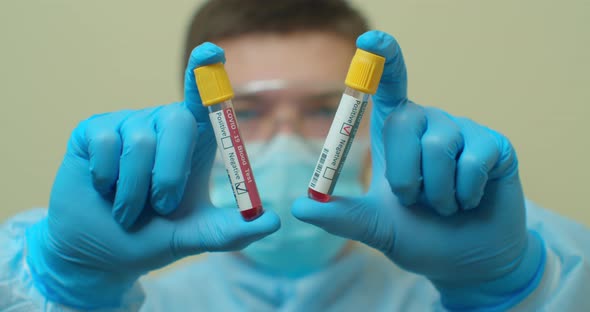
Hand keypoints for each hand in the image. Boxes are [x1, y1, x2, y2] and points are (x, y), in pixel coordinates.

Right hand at [25, 43, 279, 308]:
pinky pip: (105, 145)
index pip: (204, 97)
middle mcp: (163, 124)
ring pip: (139, 142)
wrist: (103, 251)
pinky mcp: (93, 130)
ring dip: (135, 191)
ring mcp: (127, 124)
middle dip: (171, 174)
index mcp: (194, 141)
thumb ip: (231, 230)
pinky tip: (104, 190)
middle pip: (176, 120)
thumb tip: (273, 220)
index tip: (212, 53)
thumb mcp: (195, 235)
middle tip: (162, 208)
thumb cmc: (154, 235)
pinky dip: (106, 180)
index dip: (205, 72)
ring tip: (129, 212)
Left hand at [293, 30, 544, 308]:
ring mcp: (463, 131)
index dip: (383, 57)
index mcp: (396, 134)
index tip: (369, 40)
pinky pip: (473, 162)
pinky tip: (470, 201)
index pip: (388, 84)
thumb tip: (298, 208)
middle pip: (405, 120)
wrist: (466, 260)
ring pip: (438, 146)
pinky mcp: (495, 146)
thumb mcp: (375, 227)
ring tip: (445, 206)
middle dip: (405, 175)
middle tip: (416, 202)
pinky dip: (465, 194)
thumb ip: (341, 216)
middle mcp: (428, 123)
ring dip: (436, 192)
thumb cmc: (419, 236)